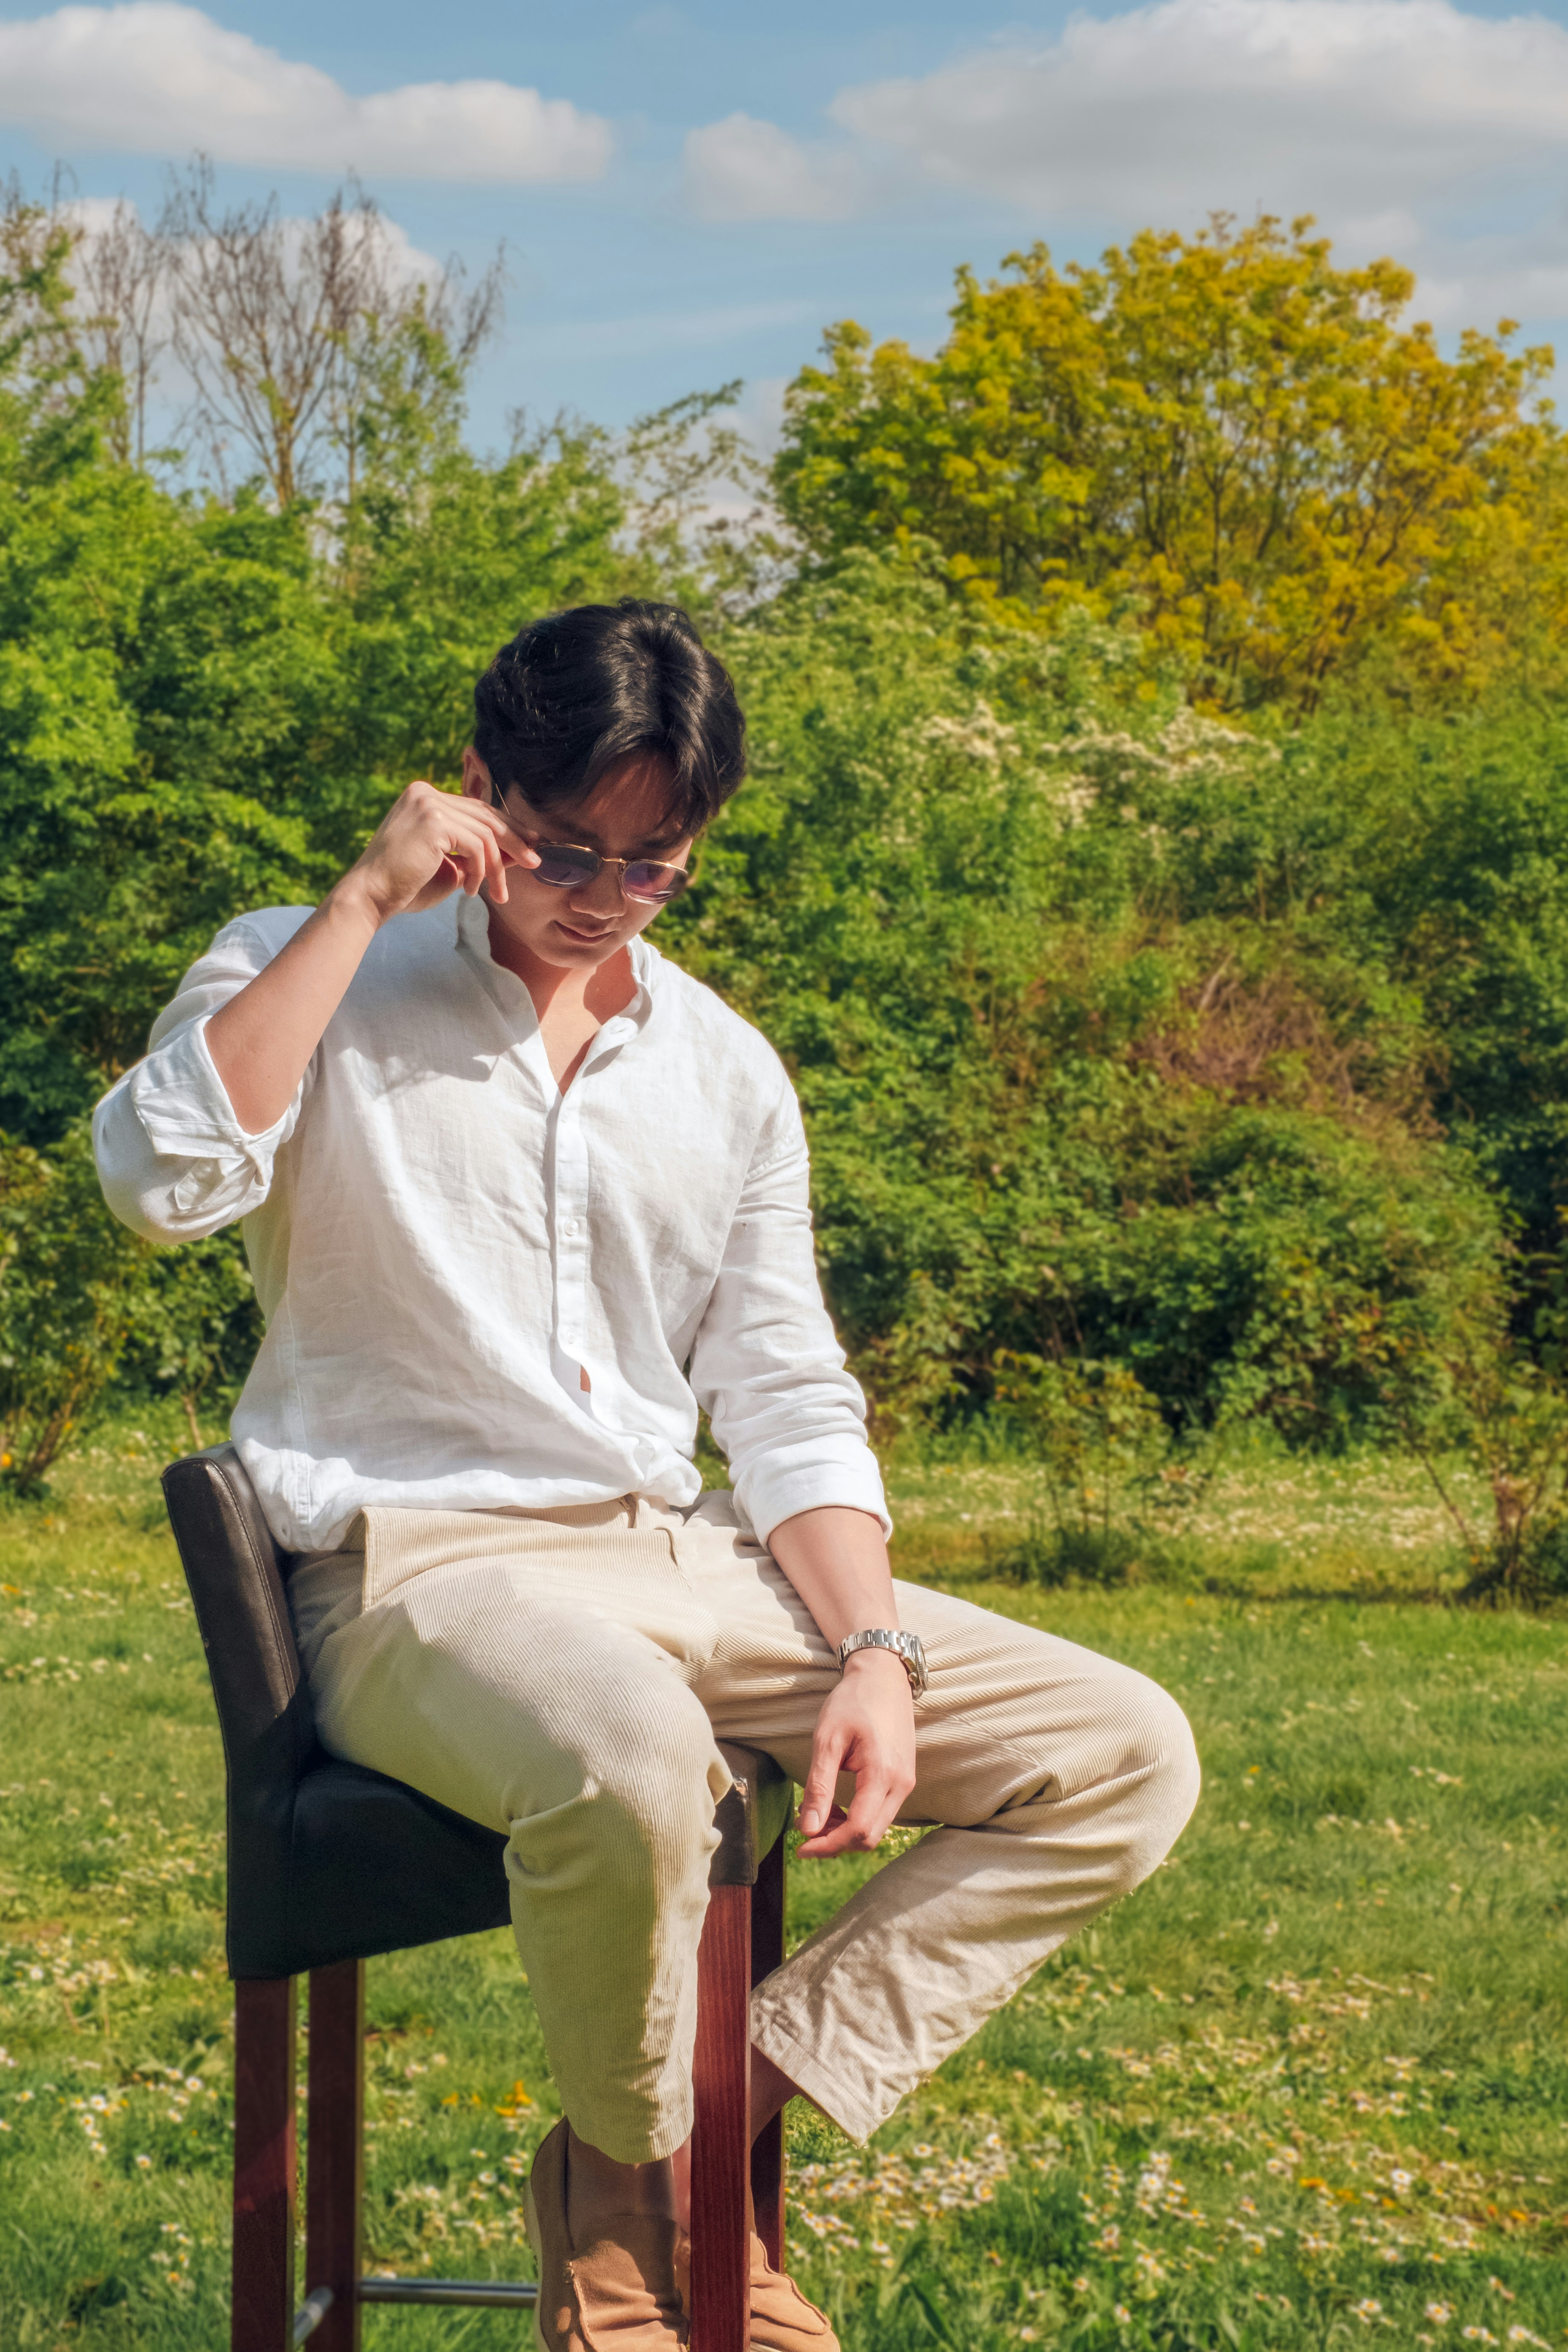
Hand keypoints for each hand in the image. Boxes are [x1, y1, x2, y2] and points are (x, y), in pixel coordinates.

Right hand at [336, 780, 537, 926]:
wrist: (370, 897)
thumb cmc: (405, 886)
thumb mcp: (450, 864)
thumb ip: (478, 853)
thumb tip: (519, 850)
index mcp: (423, 796)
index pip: (476, 808)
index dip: (506, 826)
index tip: (529, 843)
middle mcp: (424, 792)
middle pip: (486, 815)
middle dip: (515, 840)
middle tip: (534, 862)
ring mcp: (428, 803)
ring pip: (486, 833)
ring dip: (497, 867)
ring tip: (498, 894)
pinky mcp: (434, 821)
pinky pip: (477, 846)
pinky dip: (481, 871)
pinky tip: (472, 890)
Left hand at [795, 1650, 915, 1859]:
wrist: (884, 1676)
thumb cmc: (853, 1701)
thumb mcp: (827, 1739)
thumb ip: (819, 1786)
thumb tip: (808, 1828)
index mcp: (883, 1773)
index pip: (859, 1829)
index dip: (828, 1845)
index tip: (801, 1846)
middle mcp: (901, 1784)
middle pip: (870, 1836)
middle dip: (835, 1843)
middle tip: (804, 1833)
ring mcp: (906, 1783)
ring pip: (877, 1828)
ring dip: (846, 1832)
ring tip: (817, 1817)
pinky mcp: (904, 1779)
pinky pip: (882, 1813)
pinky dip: (858, 1820)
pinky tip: (837, 1808)